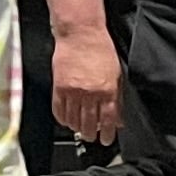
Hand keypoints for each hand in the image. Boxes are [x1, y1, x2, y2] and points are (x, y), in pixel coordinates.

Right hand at [51, 21, 123, 144]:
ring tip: (79, 130)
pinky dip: (62, 118)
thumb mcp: (116, 75)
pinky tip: (66, 120)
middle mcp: (90, 93)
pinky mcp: (58, 87)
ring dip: (76, 128)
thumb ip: (117, 99)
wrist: (80, 34)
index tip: (106, 140)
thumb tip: (117, 119)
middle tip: (92, 137)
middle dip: (91, 134)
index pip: (107, 120)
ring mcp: (72, 91)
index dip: (106, 134)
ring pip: (73, 119)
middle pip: (88, 123)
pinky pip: (58, 109)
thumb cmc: (100, 50)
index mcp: (107, 91)